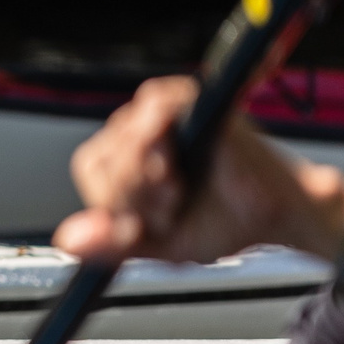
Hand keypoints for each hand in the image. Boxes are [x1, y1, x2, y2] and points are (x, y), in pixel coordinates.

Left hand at [52, 76, 343, 265]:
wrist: (276, 217)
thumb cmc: (220, 223)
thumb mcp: (156, 244)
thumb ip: (111, 243)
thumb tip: (67, 241)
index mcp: (127, 158)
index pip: (93, 168)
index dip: (113, 199)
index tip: (145, 220)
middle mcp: (143, 130)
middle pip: (107, 156)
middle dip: (133, 195)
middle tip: (169, 207)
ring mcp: (168, 111)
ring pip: (126, 137)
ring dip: (147, 178)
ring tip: (178, 192)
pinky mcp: (195, 100)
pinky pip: (156, 106)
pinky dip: (160, 144)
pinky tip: (175, 170)